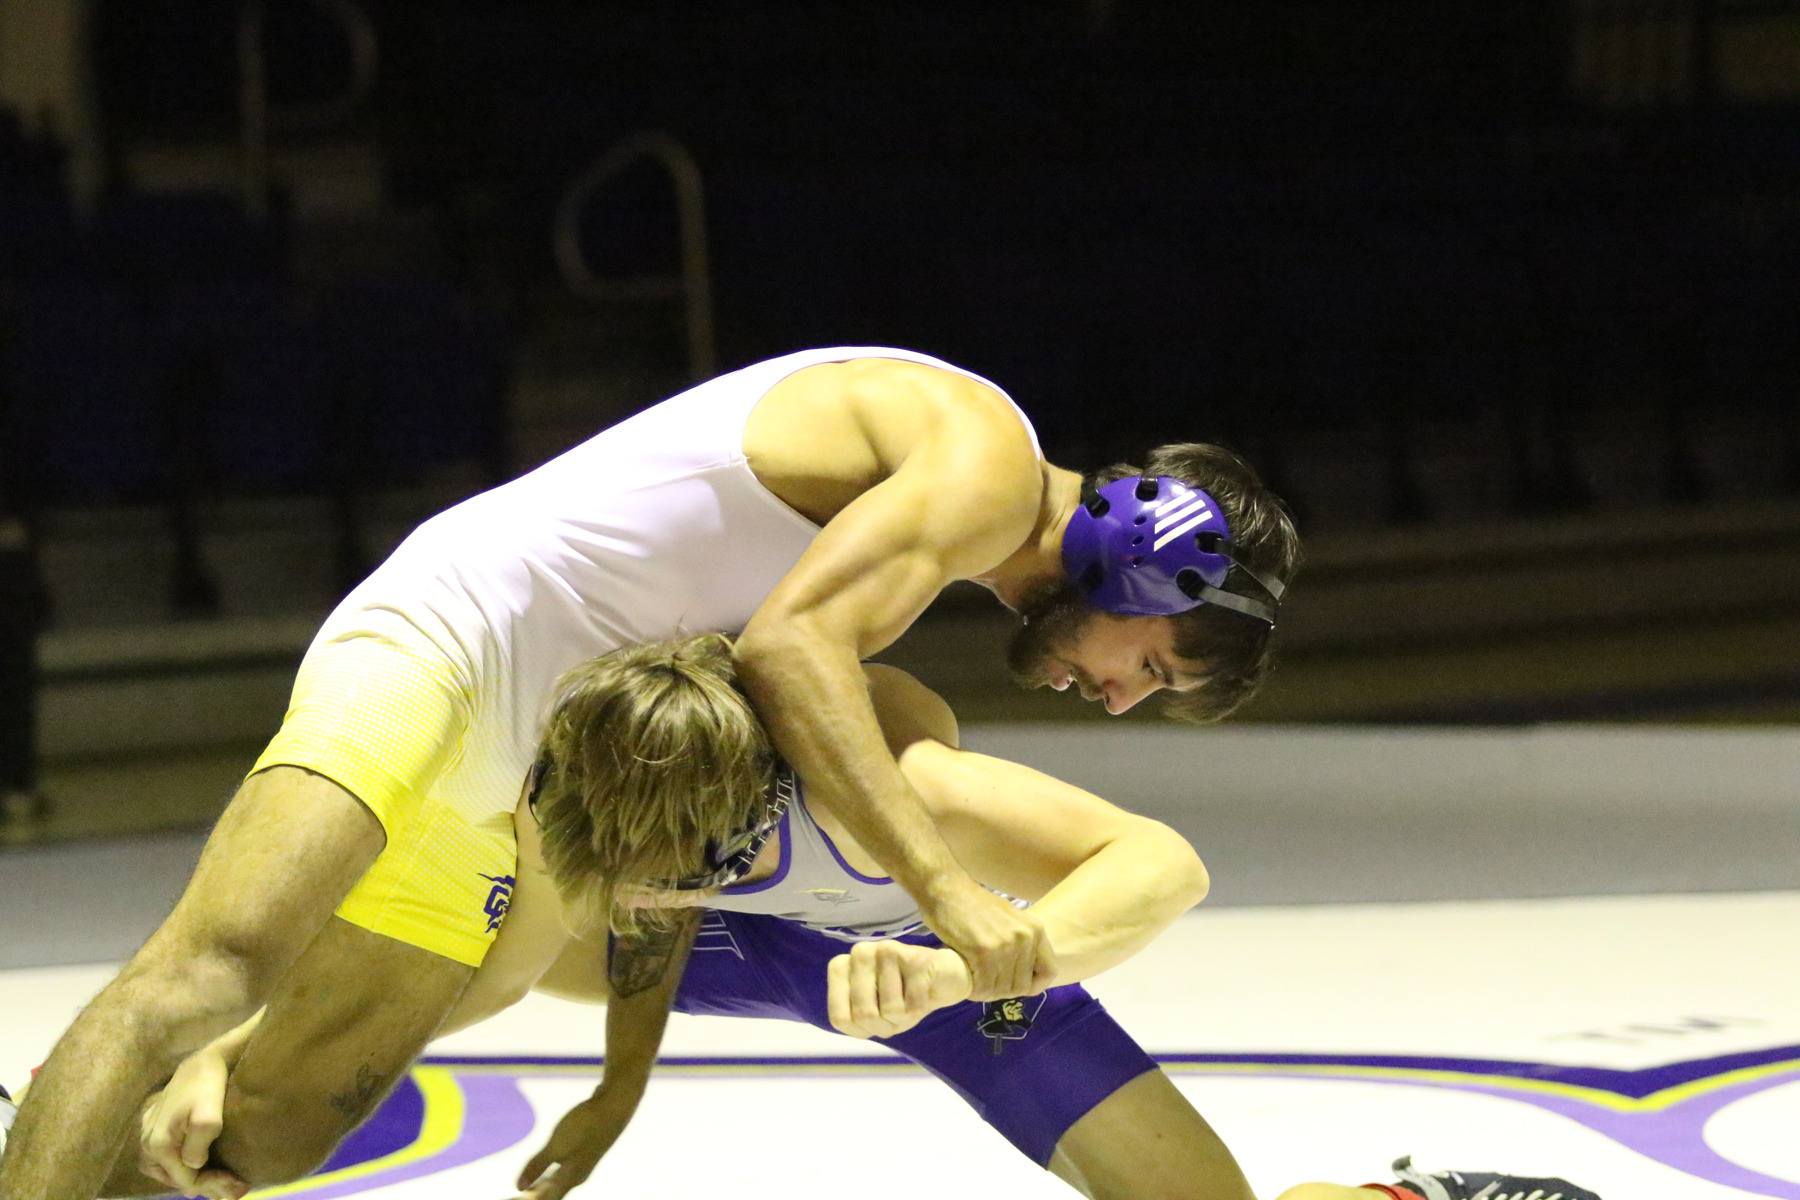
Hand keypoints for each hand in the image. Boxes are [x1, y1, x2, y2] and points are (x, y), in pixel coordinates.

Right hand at [138, 1046, 247, 1199]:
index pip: (187, 1179)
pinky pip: (162, 1155)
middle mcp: (148, 1142)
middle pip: (174, 1178)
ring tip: (216, 1178)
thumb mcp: (208, 1118)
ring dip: (189, 1177)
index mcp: (159, 1144)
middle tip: (233, 1187)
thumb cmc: (208, 1087)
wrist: (204, 1060)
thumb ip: (197, 1146)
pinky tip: (197, 1162)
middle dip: (204, 1185)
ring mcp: (148, 1131)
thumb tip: (194, 1165)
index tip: (241, 1186)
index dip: (213, 1186)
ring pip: (164, 1169)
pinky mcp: (153, 1122)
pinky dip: (179, 1164)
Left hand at [511, 1081, 645, 1198]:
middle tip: (513, 1195)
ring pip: (557, 1180)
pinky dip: (549, 1170)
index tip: (510, 1198)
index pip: (544, 1199)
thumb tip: (518, 1188)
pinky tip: (546, 1164)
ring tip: (524, 1186)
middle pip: (550, 1193)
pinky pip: (562, 1166)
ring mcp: (582, 1161)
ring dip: (540, 1184)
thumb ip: (537, 1167)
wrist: (615, 1105)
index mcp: (570, 1178)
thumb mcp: (556, 1147)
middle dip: (532, 1195)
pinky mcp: (584, 1148)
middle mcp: (577, 1174)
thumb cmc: (585, 1127)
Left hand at [827, 940, 973, 1038]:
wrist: (944, 978)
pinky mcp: (915, 958)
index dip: (862, 1031)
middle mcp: (860, 953)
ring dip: (904, 1018)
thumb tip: (858, 1017)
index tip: (875, 1020)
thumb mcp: (871, 1014)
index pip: (839, 1019)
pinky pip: (912, 1006)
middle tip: (898, 1013)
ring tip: (910, 999)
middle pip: (863, 1015)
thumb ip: (853, 1018)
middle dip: (885, 1027)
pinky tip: (924, 993)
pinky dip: (920, 1009)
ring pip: (889, 1010)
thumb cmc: (902, 998)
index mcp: (840, 966)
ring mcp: (887, 951)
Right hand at [918, 880, 1056, 1001]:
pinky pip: (984, 986)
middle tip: (987, 985)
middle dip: (1004, 991)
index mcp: (1035, 929)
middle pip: (1022, 985)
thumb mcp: (1010, 920)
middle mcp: (1025, 937)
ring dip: (988, 993)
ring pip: (1002, 989)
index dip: (1034, 985)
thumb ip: (1022, 944)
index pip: (1050, 971)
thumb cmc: (975, 906)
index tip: (1016, 986)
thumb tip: (1027, 975)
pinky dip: (975, 991)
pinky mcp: (983, 951)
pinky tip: (968, 984)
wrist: (947, 890)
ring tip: (976, 984)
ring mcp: (1005, 945)